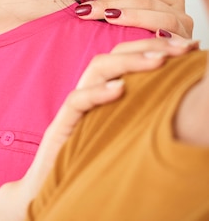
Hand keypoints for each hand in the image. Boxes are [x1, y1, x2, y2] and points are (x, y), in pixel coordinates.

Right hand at [0, 35, 197, 220]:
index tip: (188, 45)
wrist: (46, 188)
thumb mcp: (117, 130)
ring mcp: (74, 106)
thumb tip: (174, 96)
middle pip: (115, 55)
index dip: (156, 46)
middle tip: (181, 47)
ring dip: (129, 62)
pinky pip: (77, 102)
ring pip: (97, 69)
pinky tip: (118, 89)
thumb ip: (136, 109)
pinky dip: (97, 93)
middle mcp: (89, 91)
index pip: (127, 56)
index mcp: (102, 90)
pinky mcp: (60, 126)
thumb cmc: (86, 161)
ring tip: (158, 60)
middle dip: (149, 46)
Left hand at [75, 0, 192, 38]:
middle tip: (86, 10)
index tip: (86, 0)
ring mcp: (184, 27)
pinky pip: (168, 38)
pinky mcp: (184, 46)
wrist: (159, 79)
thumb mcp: (126, 17)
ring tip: (107, 18)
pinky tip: (137, 35)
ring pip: (158, 14)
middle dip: (112, 3)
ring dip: (130, 15)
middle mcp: (179, 10)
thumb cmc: (135, 43)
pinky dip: (153, 34)